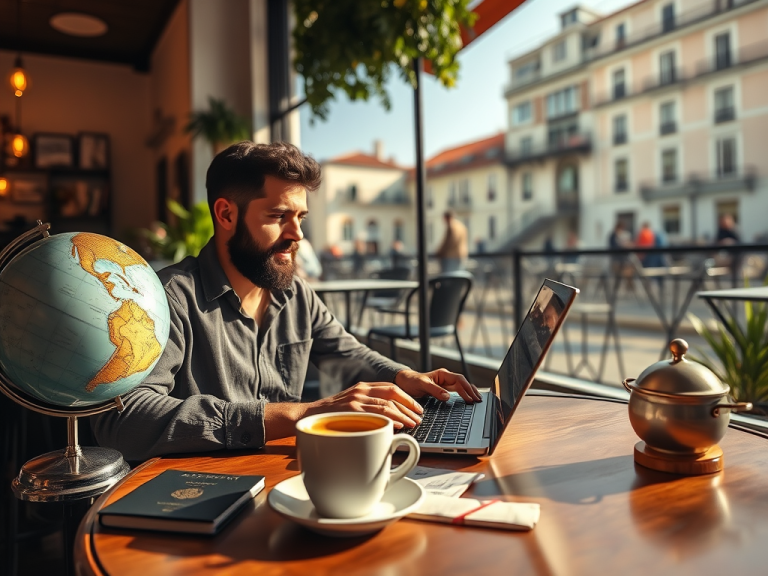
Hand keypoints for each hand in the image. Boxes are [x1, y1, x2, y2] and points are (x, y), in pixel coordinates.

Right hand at [304, 381, 423, 428]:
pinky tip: (399, 425)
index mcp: (362, 387)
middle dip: (410, 405)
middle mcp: (360, 390)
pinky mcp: (351, 410)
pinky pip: (376, 413)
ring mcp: (355, 399)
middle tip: (420, 417)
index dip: (407, 398)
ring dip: (404, 414)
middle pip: (393, 392)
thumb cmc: (330, 415)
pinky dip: (390, 419)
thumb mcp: (351, 405)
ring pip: (387, 403)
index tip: (418, 408)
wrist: (307, 416)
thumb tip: (391, 419)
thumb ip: (368, 407)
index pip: (391, 387)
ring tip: (414, 423)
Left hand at [395, 368, 481, 403]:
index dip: (466, 389)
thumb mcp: (422, 385)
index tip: (471, 398)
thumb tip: (448, 396)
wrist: (405, 382)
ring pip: (462, 386)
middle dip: (472, 391)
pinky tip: (468, 399)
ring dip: (470, 392)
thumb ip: (435, 390)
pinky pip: (457, 391)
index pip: (459, 380)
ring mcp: (445, 384)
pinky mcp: (443, 390)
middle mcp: (446, 378)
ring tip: (478, 399)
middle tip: (479, 400)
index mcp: (443, 374)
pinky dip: (464, 394)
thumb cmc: (412, 382)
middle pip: (463, 383)